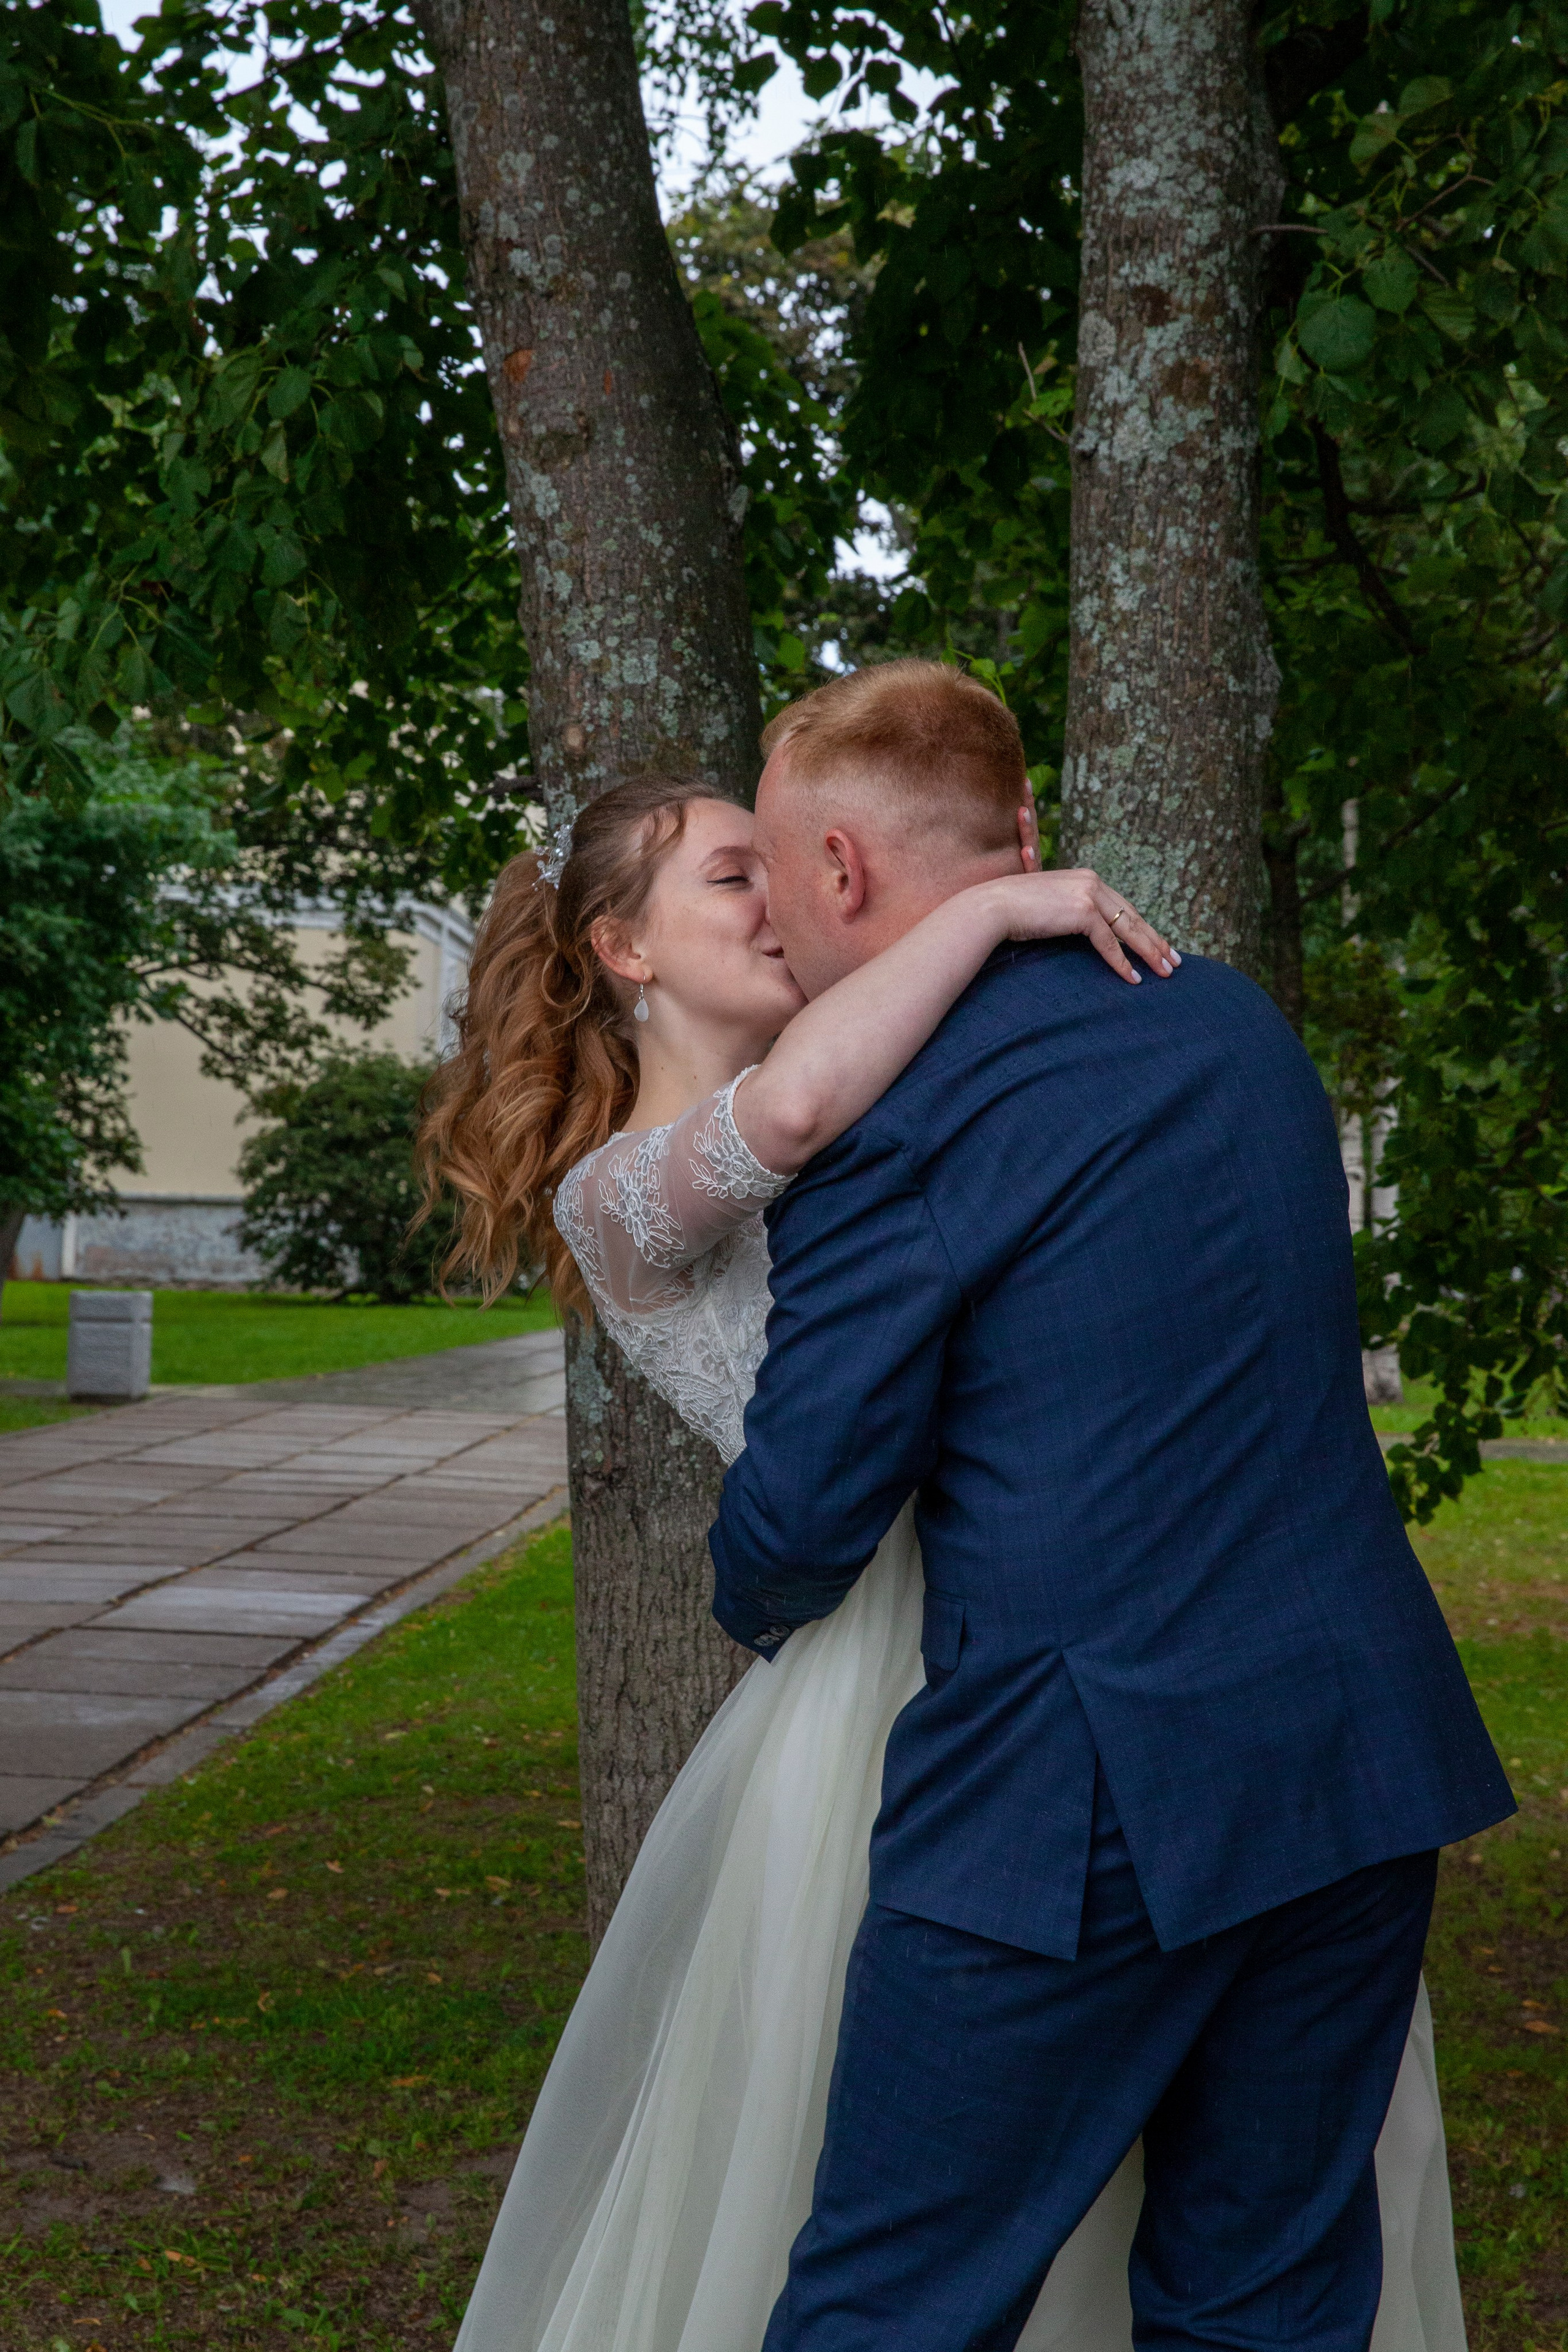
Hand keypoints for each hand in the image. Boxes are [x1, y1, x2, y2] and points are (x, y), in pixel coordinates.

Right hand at [986, 869, 1178, 983]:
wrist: (992, 907)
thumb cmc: (1012, 912)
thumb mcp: (1048, 907)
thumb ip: (1068, 912)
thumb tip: (1080, 930)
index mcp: (1086, 878)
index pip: (1123, 906)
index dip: (1143, 928)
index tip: (1159, 944)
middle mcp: (1092, 881)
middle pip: (1133, 916)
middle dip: (1155, 941)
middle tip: (1174, 961)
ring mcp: (1089, 894)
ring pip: (1128, 929)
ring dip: (1149, 952)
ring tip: (1165, 972)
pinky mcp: (1083, 911)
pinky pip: (1109, 943)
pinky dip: (1123, 963)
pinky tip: (1134, 978)